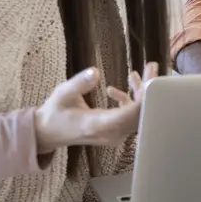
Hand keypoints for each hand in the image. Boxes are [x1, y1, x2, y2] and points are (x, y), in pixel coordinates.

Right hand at [34, 63, 157, 153]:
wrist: (48, 133)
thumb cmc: (55, 113)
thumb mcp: (63, 94)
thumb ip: (80, 83)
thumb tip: (95, 72)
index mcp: (99, 125)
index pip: (131, 114)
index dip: (146, 96)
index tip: (152, 77)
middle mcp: (111, 133)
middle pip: (140, 114)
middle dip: (148, 90)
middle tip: (151, 67)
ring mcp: (114, 134)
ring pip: (136, 115)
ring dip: (139, 94)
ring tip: (136, 72)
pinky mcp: (113, 131)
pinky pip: (129, 117)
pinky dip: (128, 101)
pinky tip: (112, 90)